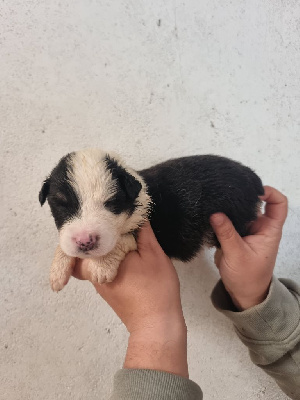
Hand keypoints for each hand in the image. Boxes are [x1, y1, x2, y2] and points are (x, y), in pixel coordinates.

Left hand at [73, 223, 187, 376]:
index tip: (99, 212)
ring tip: (117, 230)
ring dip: (102, 246)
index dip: (89, 223)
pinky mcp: (108, 290)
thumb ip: (143, 233)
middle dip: (94, 234)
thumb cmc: (155, 288)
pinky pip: (100, 268)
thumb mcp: (154, 255)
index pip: (83, 239)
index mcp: (100, 261)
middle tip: (107, 219)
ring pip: (92, 259)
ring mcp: (99, 284)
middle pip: (85, 249)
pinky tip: (123, 250)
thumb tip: (136, 214)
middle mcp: (93, 273)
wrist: (156, 326)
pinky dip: (107, 257)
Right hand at [210, 186, 287, 309]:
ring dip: (229, 206)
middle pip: (255, 203)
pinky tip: (210, 212)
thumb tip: (215, 212)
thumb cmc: (247, 277)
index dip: (270, 193)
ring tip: (215, 199)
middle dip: (242, 195)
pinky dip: (221, 216)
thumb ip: (226, 233)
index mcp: (269, 230)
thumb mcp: (236, 254)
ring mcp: (246, 231)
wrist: (243, 294)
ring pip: (240, 211)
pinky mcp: (234, 236)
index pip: (278, 204)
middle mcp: (259, 227)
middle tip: (225, 190)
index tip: (252, 190)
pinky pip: (228, 220)